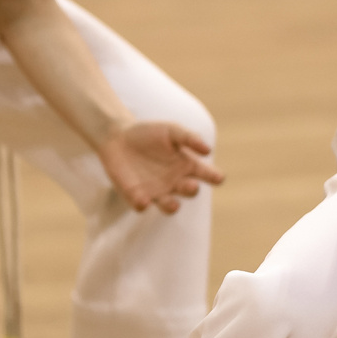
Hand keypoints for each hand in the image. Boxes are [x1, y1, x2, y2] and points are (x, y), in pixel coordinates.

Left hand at [99, 120, 223, 213]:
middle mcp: (175, 181)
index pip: (207, 175)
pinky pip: (142, 206)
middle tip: (191, 185)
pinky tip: (144, 200)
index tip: (218, 178)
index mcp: (187, 165)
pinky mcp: (137, 196)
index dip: (215, 178)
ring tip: (173, 204)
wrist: (117, 138)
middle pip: (190, 191)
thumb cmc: (148, 133)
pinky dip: (143, 204)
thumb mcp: (171, 130)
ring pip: (169, 206)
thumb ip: (189, 137)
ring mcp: (157, 191)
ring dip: (172, 206)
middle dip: (192, 190)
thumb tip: (208, 150)